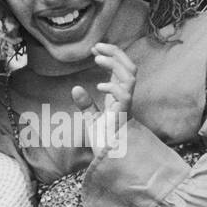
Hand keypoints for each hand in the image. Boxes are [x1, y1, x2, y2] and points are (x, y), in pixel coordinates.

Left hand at [70, 43, 134, 157]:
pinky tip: (99, 87)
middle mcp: (126, 96)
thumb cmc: (104, 140)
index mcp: (119, 94)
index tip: (94, 48)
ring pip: (130, 76)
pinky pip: (125, 95)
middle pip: (130, 66)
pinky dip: (113, 87)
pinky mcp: (124, 115)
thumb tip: (75, 88)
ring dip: (114, 64)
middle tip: (96, 47)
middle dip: (116, 52)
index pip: (121, 68)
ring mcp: (126, 105)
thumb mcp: (91, 118)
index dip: (111, 54)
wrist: (109, 159)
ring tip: (97, 59)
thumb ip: (85, 103)